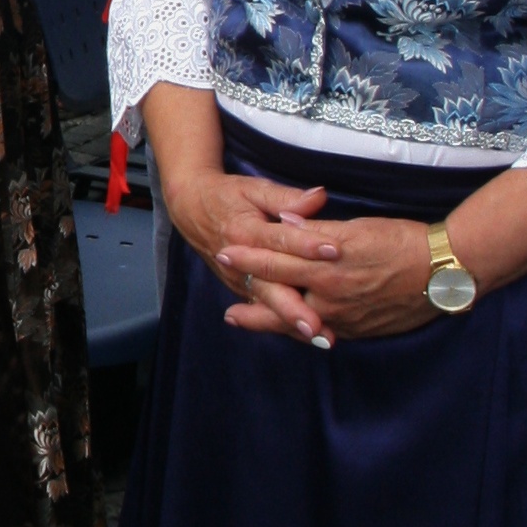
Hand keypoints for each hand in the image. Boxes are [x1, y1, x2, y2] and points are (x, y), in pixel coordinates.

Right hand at [161, 163, 357, 347]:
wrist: (191, 209)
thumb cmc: (227, 197)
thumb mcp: (254, 189)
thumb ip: (286, 197)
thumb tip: (318, 196)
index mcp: (245, 232)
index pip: (281, 240)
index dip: (308, 245)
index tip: (335, 251)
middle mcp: (240, 262)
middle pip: (271, 286)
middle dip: (295, 307)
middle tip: (317, 324)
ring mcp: (240, 280)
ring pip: (269, 304)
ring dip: (292, 322)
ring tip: (318, 336)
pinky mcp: (242, 289)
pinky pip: (265, 310)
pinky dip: (285, 325)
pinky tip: (309, 337)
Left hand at [208, 192, 439, 344]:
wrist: (446, 272)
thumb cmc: (405, 241)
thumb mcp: (359, 228)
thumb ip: (319, 230)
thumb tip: (286, 223)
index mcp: (328, 265)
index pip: (278, 259)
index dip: (249, 256)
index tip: (225, 252)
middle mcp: (331, 295)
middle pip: (280, 298)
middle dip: (251, 302)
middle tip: (225, 311)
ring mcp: (345, 317)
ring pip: (297, 321)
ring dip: (269, 322)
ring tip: (241, 320)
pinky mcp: (360, 329)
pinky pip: (322, 331)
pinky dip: (301, 330)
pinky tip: (291, 330)